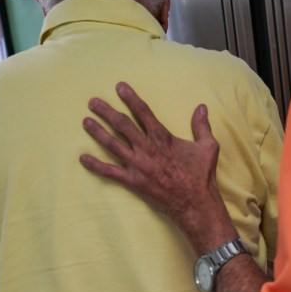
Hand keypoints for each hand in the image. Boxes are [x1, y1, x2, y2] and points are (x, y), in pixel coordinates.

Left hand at [79, 82, 235, 252]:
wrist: (195, 204)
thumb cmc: (201, 176)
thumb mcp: (208, 147)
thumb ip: (201, 126)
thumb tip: (202, 107)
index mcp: (162, 138)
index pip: (143, 112)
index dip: (130, 98)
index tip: (119, 87)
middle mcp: (146, 148)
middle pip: (121, 124)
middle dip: (106, 111)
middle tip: (93, 102)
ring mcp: (137, 165)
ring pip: (112, 144)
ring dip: (97, 132)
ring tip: (85, 122)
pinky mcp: (133, 181)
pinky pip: (109, 172)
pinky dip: (95, 165)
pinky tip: (82, 158)